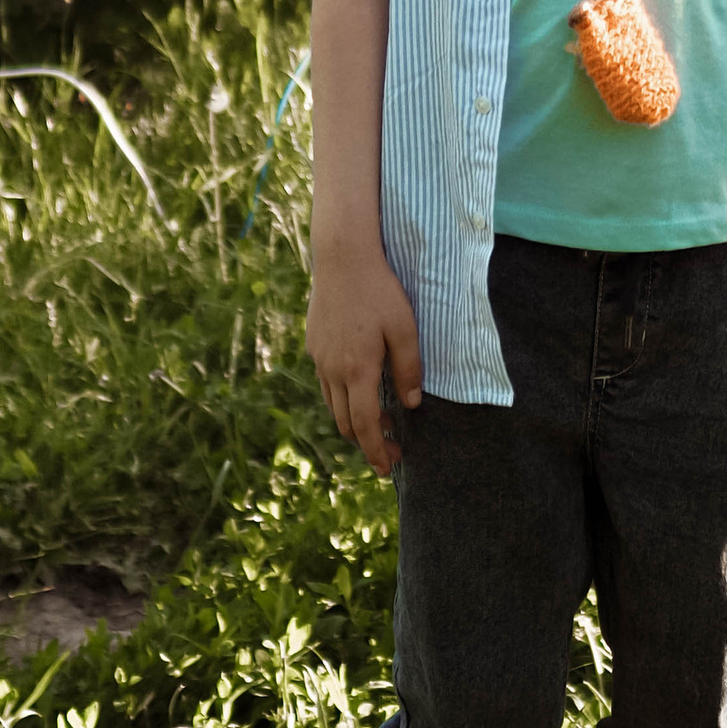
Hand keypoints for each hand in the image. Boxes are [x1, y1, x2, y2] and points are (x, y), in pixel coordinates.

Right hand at [307, 248, 423, 477]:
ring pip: (332, 405)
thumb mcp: (404, 328)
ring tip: (377, 424)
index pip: (364, 424)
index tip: (386, 469)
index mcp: (357, 369)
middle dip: (366, 442)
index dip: (375, 450)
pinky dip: (342, 399)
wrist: (342, 258)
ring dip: (352, 422)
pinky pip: (326, 384)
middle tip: (389, 452)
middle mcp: (333, 370)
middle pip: (345, 422)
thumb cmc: (379, 291)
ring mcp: (320, 358)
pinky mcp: (314, 346)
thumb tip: (412, 403)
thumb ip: (409, 367)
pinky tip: (359, 390)